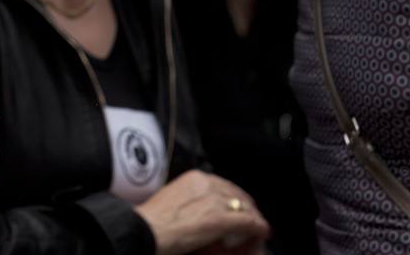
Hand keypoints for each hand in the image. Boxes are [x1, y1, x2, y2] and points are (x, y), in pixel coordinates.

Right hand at [134, 171, 269, 254]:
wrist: (146, 229)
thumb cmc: (153, 219)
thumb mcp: (172, 198)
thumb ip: (189, 197)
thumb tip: (199, 208)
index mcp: (194, 178)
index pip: (223, 184)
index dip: (235, 196)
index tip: (239, 204)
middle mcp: (206, 184)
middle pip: (236, 194)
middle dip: (247, 205)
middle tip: (253, 217)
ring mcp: (215, 201)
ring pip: (244, 206)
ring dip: (254, 217)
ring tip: (259, 226)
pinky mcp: (220, 219)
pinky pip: (247, 221)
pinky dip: (258, 226)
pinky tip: (263, 231)